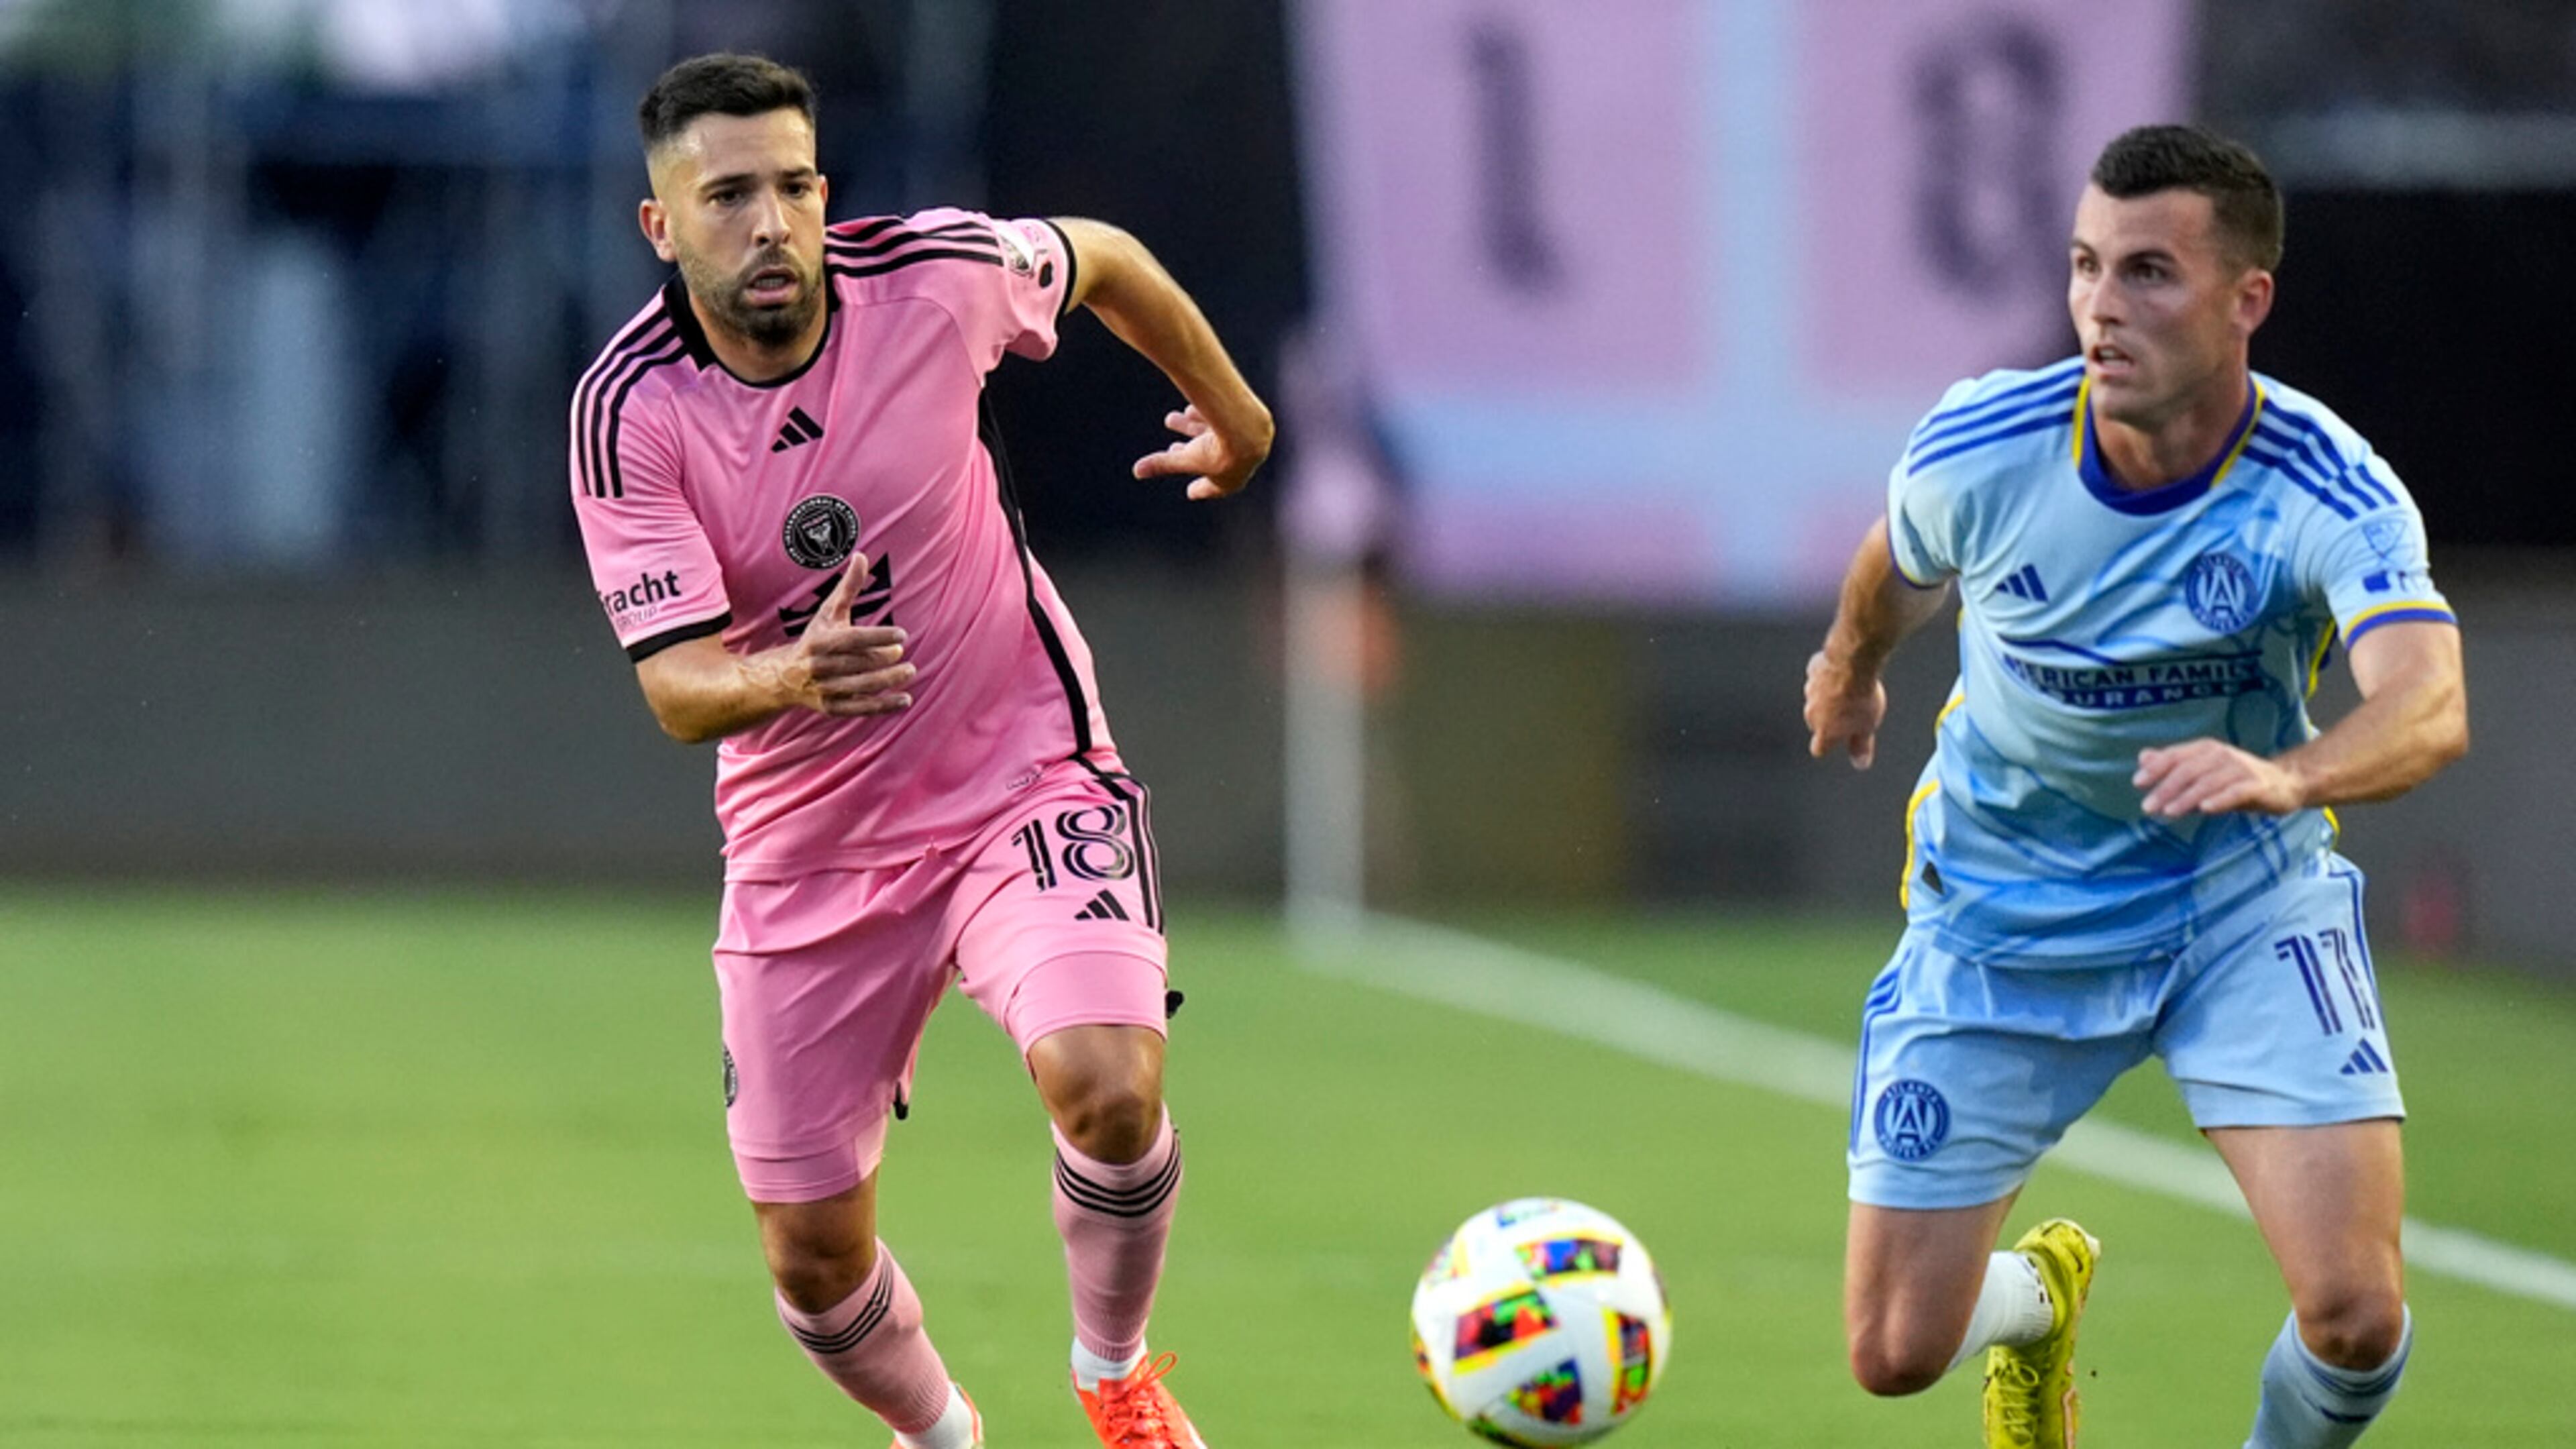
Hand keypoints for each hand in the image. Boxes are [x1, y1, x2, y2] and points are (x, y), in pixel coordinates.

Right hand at [797, 551, 913, 716]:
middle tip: (903, 653)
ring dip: (888, 681)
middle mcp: (818, 668)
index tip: (902, 634)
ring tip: (910, 671)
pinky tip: (905, 699)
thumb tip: (862, 556)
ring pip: (861, 687)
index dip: (879, 637)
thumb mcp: (829, 613)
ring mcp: (825, 690)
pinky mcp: (832, 709)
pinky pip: (861, 709)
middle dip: (883, 658)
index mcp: (818, 642)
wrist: (785, 678)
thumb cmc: (815, 639)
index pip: (853, 639)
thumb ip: (848, 587)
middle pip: (858, 663)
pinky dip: (884, 707)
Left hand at [1133, 403, 1269, 500]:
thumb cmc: (1218, 451)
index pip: (1214, 489)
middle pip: (1210, 458)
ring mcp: (1246, 442)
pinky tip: (1190, 409)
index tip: (1190, 491)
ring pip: (1214, 436)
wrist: (1247, 427)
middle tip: (1172, 447)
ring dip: (1190, 429)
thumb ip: (1163, 464)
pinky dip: (1205, 417)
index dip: (1200, 489)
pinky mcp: (1250, 423)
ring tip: (1170, 419)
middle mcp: (1241, 463)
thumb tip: (1137, 471)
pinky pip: (1224, 422)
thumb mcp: (1186, 459)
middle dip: (1187, 451)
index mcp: (1231, 481)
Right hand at [1805, 650, 1887, 768]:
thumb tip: (1861, 764)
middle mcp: (1812, 714)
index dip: (1827, 744)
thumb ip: (1861, 746)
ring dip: (1828, 695)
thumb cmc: (1860, 700)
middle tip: (1851, 709)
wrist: (1852, 666)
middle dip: (1830, 717)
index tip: (1836, 739)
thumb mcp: (1867, 727)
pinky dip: (1827, 676)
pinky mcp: (1812, 671)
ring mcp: (1810, 691)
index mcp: (1824, 731)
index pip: (1819, 748)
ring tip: (1850, 688)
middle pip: (1818, 721)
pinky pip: (1818, 676)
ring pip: (1817, 698)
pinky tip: (1842, 671)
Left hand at [2135, 738, 2304, 817]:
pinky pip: (2236, 792)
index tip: (2137, 783)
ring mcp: (2241, 770)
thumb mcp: (2203, 770)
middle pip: (2188, 771)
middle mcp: (2222, 755)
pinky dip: (2219, 799)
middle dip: (2166, 788)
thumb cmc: (2236, 779)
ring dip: (2187, 797)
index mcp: (2206, 749)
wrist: (2284, 782)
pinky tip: (2205, 809)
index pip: (2176, 756)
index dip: (2156, 768)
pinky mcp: (2257, 786)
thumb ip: (2174, 765)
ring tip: (2169, 811)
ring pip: (2208, 782)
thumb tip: (2143, 757)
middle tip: (2148, 806)